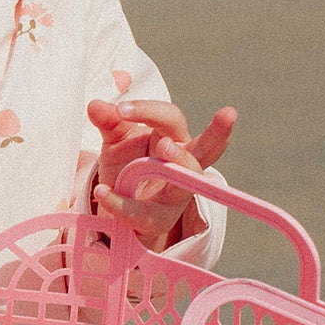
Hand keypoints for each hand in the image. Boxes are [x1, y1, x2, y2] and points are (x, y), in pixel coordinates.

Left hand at [86, 97, 236, 249]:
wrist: (118, 206)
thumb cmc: (126, 164)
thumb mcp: (116, 140)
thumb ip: (109, 122)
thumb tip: (96, 105)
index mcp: (173, 137)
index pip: (170, 117)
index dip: (148, 110)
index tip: (122, 109)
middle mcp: (183, 163)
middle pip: (208, 148)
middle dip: (219, 133)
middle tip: (228, 114)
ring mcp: (175, 193)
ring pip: (188, 180)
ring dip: (181, 161)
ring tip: (164, 147)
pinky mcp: (158, 219)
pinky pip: (143, 212)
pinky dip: (121, 203)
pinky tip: (102, 193)